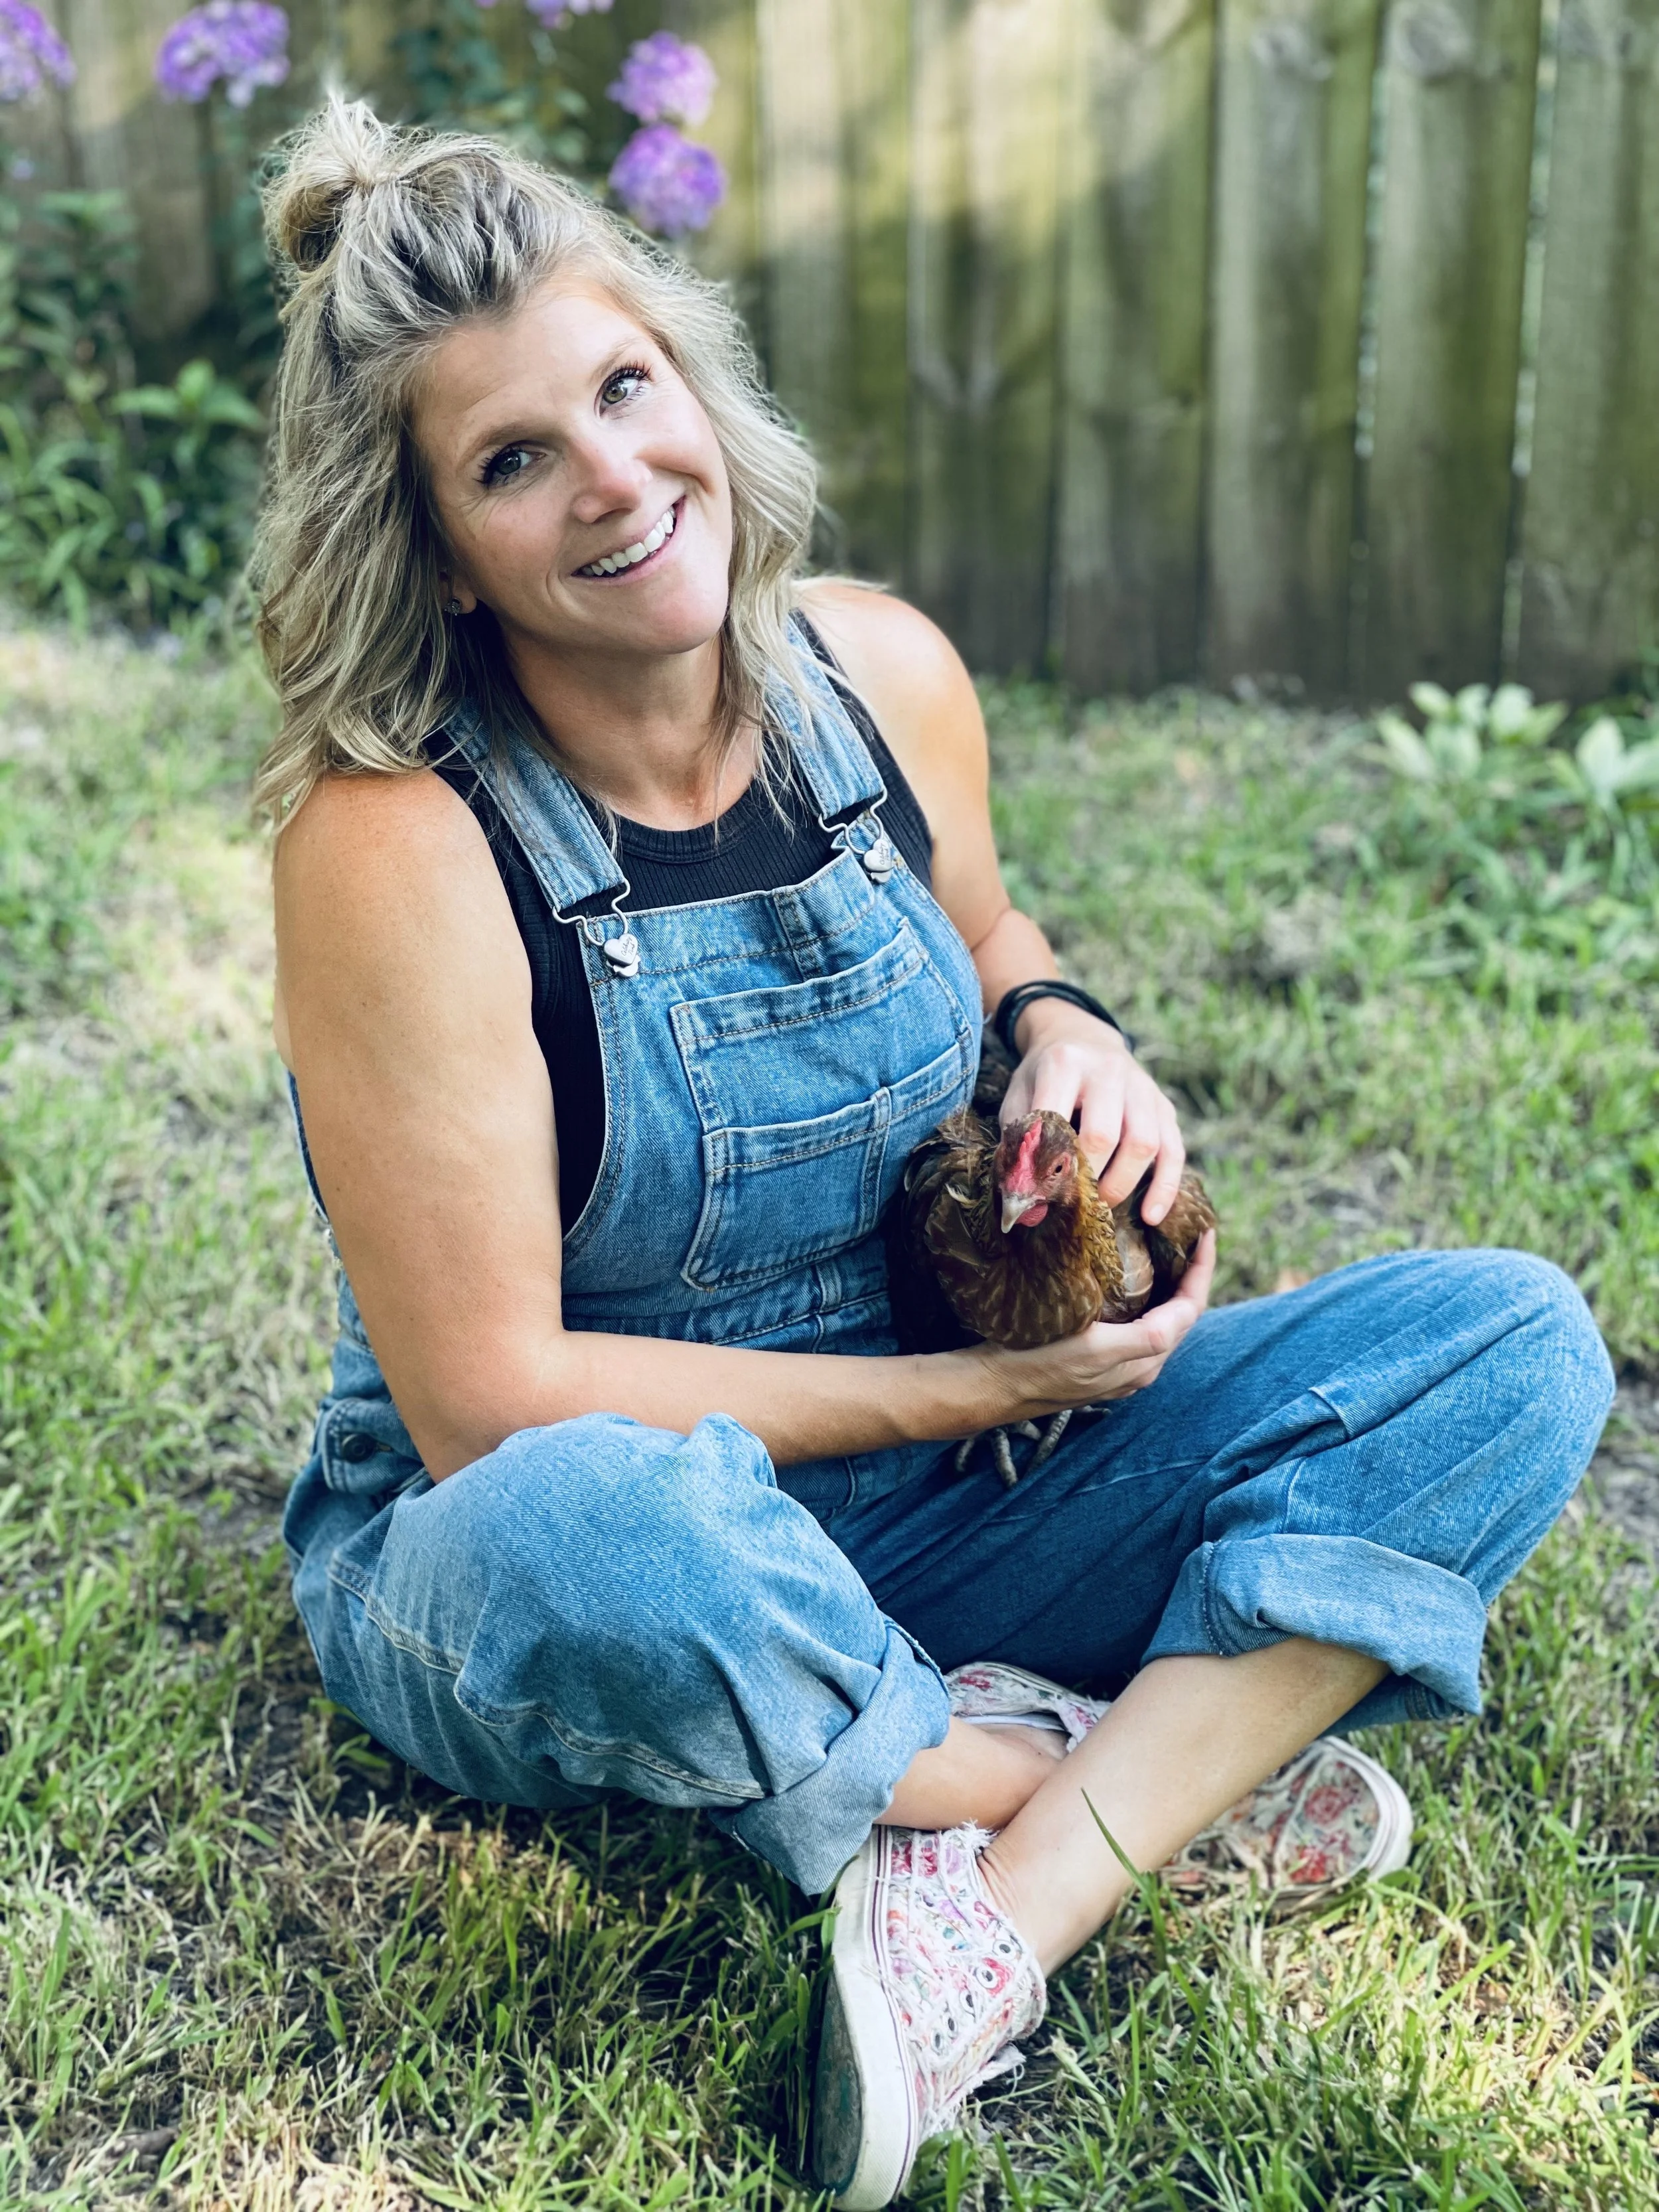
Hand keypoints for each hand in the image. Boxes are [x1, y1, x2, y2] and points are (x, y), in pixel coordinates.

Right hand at [983, 1229, 1215, 1419]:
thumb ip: (1143, 1339)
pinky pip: (1134, 1322)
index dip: (1202, 1272)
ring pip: (1157, 1317)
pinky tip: (1127, 1276)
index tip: (1205, 1233)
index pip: (1190, 1310)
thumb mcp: (1093, 1351)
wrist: (991, 1386)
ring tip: (1164, 1247)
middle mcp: (1138, 1365)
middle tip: (1186, 1234)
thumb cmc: (1038, 1365)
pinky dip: (1143, 1295)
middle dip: (1189, 1274)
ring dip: (1168, 1284)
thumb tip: (1182, 1318)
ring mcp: (1117, 1363)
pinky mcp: (1095, 1356)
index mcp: (1144, 1361)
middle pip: (1179, 1313)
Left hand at [999, 1000, 1186, 1224]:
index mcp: (1065, 1063)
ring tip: (1101, 1205)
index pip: (1059, 1120)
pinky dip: (1165, 1186)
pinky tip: (1150, 1214)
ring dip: (1121, 1184)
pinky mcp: (1164, 1104)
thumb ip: (1018, 1140)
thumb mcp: (1020, 1094)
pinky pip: (1174, 1150)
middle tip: (1072, 1203)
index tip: (1041, 1194)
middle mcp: (1108, 1070)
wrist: (1081, 1036)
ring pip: (1144, 1144)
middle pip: (1104, 1135)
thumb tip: (1023, 1198)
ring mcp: (1142, 1087)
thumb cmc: (1045, 1075)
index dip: (1050, 1164)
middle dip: (1087, 1179)